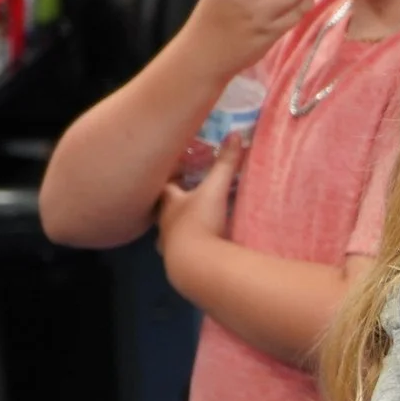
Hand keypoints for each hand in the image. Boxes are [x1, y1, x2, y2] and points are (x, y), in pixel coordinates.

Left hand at [155, 133, 241, 300]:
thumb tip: (234, 135)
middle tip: (188, 198)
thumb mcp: (216, 190)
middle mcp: (164, 224)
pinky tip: (200, 251)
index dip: (172, 177)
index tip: (181, 172)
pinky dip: (189, 249)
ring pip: (170, 233)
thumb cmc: (200, 223)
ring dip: (180, 228)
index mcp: (169, 203)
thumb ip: (226, 164)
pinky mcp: (180, 265)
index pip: (165, 185)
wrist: (195, 265)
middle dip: (174, 204)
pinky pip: (182, 253)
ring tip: (194, 225)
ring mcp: (170, 246)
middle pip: (165, 210)